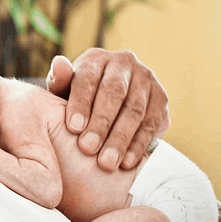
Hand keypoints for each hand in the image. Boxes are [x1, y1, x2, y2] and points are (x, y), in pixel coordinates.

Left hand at [47, 49, 169, 170]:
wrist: (107, 108)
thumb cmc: (78, 101)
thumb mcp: (64, 91)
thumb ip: (59, 81)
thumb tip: (59, 64)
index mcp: (97, 59)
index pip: (88, 78)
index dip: (81, 103)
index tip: (73, 127)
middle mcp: (124, 62)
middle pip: (114, 92)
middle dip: (101, 123)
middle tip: (88, 148)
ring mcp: (146, 79)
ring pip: (135, 109)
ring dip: (120, 138)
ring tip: (107, 162)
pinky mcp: (161, 98)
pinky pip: (151, 123)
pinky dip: (139, 144)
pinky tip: (127, 162)